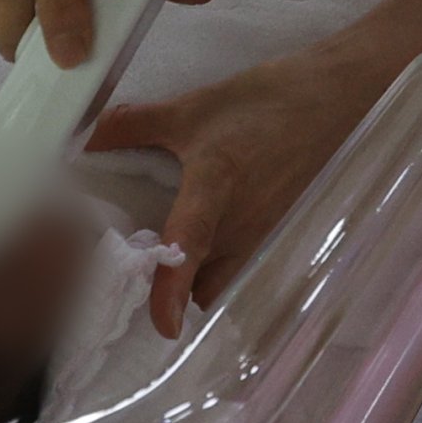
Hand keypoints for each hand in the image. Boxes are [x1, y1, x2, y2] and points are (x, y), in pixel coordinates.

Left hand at [88, 35, 400, 333]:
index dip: (173, 289)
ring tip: (169, 259)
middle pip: (204, 286)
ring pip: (225, 280)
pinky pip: (242, 264)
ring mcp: (264, 230)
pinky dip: (220, 263)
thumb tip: (84, 139)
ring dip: (199, 281)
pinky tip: (207, 235)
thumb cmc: (267, 100)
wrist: (336, 95)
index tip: (162, 327)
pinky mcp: (277, 229)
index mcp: (216, 187)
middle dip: (174, 294)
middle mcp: (242, 222)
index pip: (190, 246)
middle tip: (139, 280)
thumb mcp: (194, 106)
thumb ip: (135, 124)